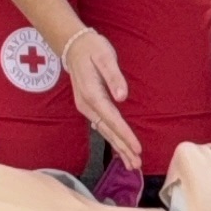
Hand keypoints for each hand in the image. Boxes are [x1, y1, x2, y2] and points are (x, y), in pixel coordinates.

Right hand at [58, 26, 137, 172]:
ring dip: (117, 147)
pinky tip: (119, 148)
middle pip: (107, 130)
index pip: (111, 119)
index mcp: (92, 94)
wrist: (73, 46)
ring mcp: (86, 107)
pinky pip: (102, 126)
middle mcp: (87, 105)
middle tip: (137, 165)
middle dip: (122, 148)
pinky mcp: (88, 106)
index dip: (124, 135)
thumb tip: (123, 97)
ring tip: (131, 163)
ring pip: (104, 131)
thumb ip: (114, 77)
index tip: (137, 148)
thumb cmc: (92, 48)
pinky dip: (112, 138)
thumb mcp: (105, 57)